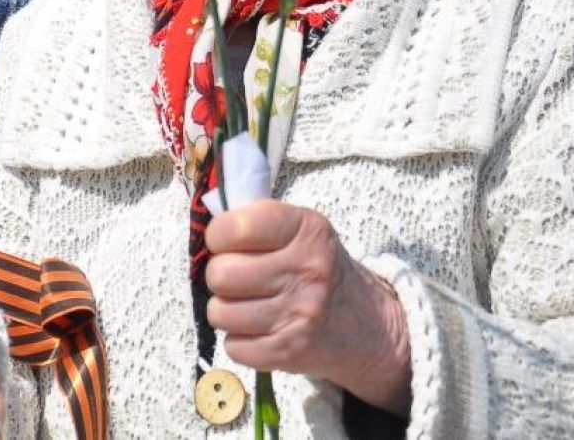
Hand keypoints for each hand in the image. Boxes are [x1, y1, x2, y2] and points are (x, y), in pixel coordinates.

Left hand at [204, 199, 411, 417]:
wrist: (366, 325)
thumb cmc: (317, 268)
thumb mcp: (300, 230)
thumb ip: (256, 222)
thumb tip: (206, 229)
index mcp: (305, 230)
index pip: (236, 227)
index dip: (218, 236)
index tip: (226, 243)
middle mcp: (305, 271)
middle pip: (220, 274)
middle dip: (220, 276)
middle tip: (238, 278)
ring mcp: (299, 314)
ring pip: (220, 313)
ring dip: (226, 310)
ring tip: (247, 304)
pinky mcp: (290, 351)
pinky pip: (233, 346)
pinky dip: (239, 340)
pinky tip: (259, 329)